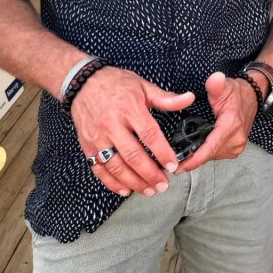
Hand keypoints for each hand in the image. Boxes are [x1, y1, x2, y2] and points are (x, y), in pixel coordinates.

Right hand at [72, 67, 194, 196]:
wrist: (82, 83)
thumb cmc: (116, 84)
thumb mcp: (143, 86)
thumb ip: (166, 98)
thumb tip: (189, 98)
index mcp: (130, 109)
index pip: (149, 135)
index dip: (162, 153)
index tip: (173, 166)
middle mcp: (112, 125)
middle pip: (133, 155)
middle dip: (150, 174)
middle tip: (164, 185)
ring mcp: (98, 137)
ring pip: (116, 166)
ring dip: (134, 182)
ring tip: (149, 190)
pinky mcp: (87, 146)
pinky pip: (98, 169)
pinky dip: (112, 182)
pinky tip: (125, 190)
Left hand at [177, 71, 256, 171]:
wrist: (252, 96)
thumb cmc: (237, 92)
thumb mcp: (225, 86)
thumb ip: (216, 85)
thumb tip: (214, 79)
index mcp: (231, 126)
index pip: (210, 148)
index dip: (194, 160)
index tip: (178, 167)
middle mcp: (236, 139)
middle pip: (209, 155)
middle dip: (191, 160)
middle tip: (170, 163)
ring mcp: (237, 146)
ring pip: (212, 157)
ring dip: (198, 158)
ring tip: (181, 157)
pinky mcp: (236, 149)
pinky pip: (217, 155)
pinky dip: (206, 154)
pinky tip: (195, 151)